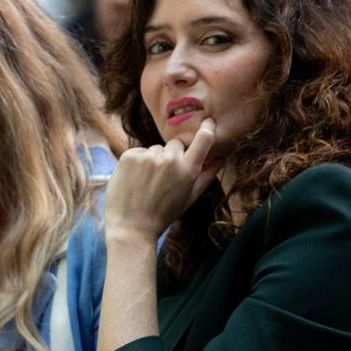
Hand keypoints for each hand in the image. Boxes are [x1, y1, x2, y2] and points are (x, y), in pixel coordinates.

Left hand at [104, 119, 218, 242]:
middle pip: (175, 144)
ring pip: (156, 149)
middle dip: (173, 156)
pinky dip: (137, 162)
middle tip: (163, 179)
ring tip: (147, 183)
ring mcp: (148, 156)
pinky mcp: (129, 156)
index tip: (208, 123)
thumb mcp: (189, 197)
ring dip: (153, 160)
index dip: (207, 129)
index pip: (204, 139)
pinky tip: (135, 180)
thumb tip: (221, 158)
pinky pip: (139, 151)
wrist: (131, 228)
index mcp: (188, 170)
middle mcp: (169, 159)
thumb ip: (207, 176)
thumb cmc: (163, 215)